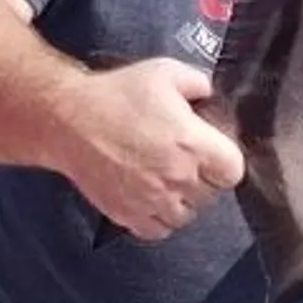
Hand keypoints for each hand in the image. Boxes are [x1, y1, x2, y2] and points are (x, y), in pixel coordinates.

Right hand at [58, 58, 246, 241]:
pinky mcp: (129, 214)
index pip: (233, 172)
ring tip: (166, 179)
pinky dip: (159, 218)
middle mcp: (178, 177)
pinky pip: (159, 230)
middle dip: (202, 178)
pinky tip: (150, 197)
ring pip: (186, 215)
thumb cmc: (117, 94)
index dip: (224, 161)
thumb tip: (210, 96)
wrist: (69, 120)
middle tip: (183, 160)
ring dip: (182, 201)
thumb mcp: (164, 72)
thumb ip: (199, 84)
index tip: (211, 151)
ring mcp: (153, 200)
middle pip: (211, 195)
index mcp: (193, 144)